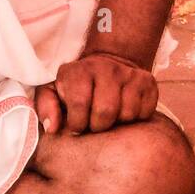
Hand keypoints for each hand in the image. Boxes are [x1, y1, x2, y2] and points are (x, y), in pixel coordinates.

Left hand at [35, 53, 157, 135]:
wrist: (107, 64)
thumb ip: (46, 108)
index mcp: (80, 71)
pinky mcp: (148, 82)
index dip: (77, 123)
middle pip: (105, 112)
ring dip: (116, 123)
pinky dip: (134, 118)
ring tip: (109, 117)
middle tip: (94, 124)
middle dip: (97, 126)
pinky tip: (123, 112)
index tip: (76, 125)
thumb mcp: (53, 92)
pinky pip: (144, 112)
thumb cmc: (76, 87)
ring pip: (126, 114)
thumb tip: (53, 129)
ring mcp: (129, 74)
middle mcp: (106, 68)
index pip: (80, 104)